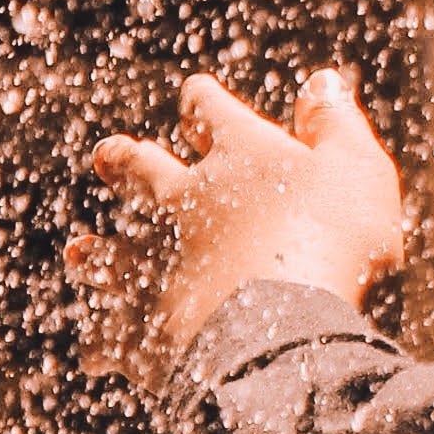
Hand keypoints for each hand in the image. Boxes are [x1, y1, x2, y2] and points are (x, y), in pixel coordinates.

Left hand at [75, 69, 409, 397]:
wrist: (282, 325)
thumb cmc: (332, 241)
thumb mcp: (355, 167)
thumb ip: (335, 124)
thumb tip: (322, 79)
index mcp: (237, 155)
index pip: (211, 111)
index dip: (203, 102)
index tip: (195, 96)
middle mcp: (183, 202)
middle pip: (143, 171)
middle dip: (125, 160)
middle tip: (106, 155)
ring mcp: (155, 265)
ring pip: (112, 254)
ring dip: (96, 253)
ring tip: (79, 252)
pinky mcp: (145, 328)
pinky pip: (112, 337)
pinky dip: (102, 343)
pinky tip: (93, 354)